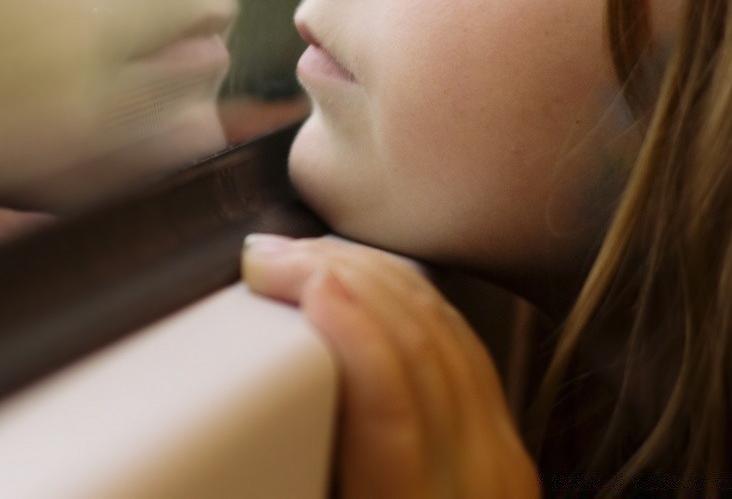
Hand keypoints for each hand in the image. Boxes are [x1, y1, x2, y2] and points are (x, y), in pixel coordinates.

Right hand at [242, 234, 537, 498]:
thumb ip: (291, 474)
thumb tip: (225, 455)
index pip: (389, 396)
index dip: (345, 324)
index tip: (290, 277)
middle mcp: (473, 480)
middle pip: (418, 344)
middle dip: (342, 277)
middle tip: (270, 256)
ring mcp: (500, 461)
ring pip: (445, 331)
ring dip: (373, 276)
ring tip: (305, 255)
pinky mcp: (506, 449)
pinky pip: (464, 346)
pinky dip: (413, 300)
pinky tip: (369, 282)